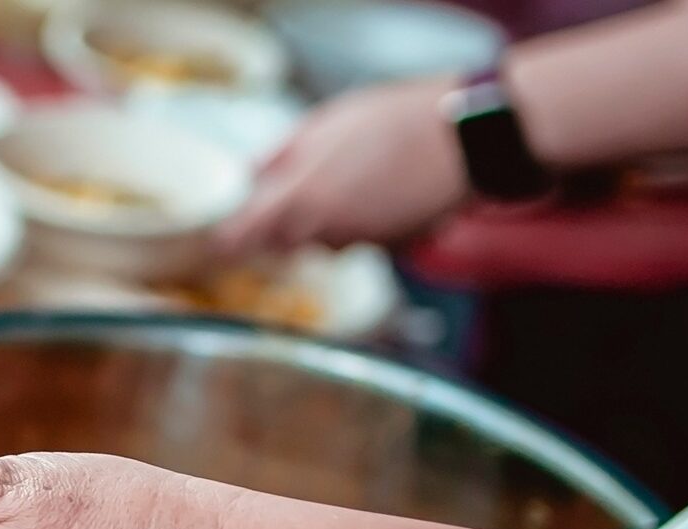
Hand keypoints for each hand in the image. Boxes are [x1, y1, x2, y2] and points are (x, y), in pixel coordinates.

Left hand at [217, 77, 467, 254]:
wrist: (463, 137)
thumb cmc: (393, 121)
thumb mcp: (325, 122)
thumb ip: (281, 154)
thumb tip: (252, 174)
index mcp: (298, 199)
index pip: (243, 237)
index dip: (230, 239)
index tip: (223, 240)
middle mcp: (325, 231)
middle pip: (284, 242)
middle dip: (283, 224)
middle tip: (303, 188)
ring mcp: (361, 242)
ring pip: (327, 241)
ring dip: (328, 221)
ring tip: (355, 179)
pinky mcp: (394, 247)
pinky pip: (366, 239)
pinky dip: (367, 222)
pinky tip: (385, 190)